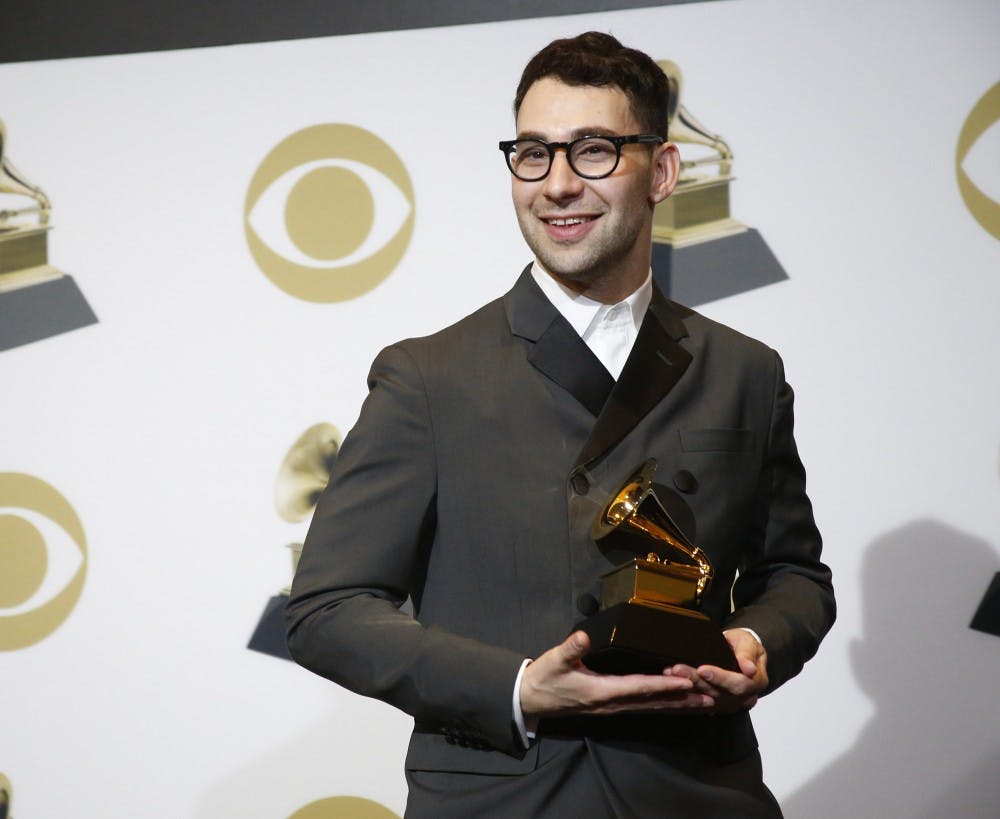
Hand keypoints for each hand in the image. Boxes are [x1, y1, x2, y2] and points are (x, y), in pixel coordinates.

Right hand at [518, 631, 711, 718]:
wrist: (533, 699)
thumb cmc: (545, 678)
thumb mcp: (554, 661)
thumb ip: (570, 649)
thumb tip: (583, 637)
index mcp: (602, 691)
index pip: (639, 687)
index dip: (664, 683)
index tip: (686, 681)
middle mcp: (613, 703)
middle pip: (654, 702)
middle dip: (682, 699)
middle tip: (711, 696)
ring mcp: (613, 707)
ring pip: (652, 707)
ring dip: (678, 705)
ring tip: (704, 703)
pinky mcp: (612, 706)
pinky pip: (644, 707)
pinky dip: (664, 705)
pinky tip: (676, 703)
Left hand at [670, 629, 768, 713]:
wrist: (740, 654)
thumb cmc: (744, 646)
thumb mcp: (749, 642)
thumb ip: (747, 654)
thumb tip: (749, 669)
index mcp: (756, 683)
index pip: (738, 684)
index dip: (720, 678)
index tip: (703, 669)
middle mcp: (743, 698)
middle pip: (719, 693)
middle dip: (697, 681)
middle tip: (678, 669)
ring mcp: (729, 703)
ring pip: (706, 697)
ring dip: (687, 686)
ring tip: (671, 673)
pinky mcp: (715, 705)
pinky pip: (699, 700)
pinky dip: (685, 692)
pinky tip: (671, 682)